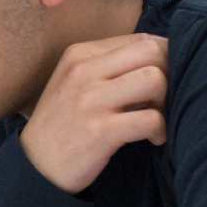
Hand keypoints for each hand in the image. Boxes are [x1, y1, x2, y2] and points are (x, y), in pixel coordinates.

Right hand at [19, 34, 169, 193]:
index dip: (162, 58)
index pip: (140, 39)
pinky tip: (153, 139)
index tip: (162, 80)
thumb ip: (108, 65)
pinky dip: (161, 130)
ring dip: (166, 101)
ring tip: (157, 116)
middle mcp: (84, 71)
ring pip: (154, 79)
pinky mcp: (100, 130)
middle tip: (163, 98)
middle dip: (170, 73)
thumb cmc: (63, 123)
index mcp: (80, 54)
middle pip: (151, 52)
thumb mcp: (75, 83)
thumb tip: (160, 54)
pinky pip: (150, 119)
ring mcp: (91, 100)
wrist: (36, 166)